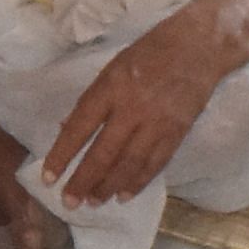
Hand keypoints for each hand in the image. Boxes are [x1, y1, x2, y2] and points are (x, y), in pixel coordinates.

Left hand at [38, 11, 237, 208]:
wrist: (199, 46)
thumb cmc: (150, 52)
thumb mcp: (113, 67)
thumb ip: (93, 99)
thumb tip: (67, 130)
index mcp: (112, 87)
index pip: (79, 127)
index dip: (62, 155)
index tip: (48, 177)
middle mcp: (133, 108)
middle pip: (103, 153)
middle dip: (83, 181)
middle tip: (69, 202)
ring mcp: (157, 123)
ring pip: (128, 164)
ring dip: (108, 187)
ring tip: (93, 202)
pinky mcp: (177, 132)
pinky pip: (154, 164)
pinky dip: (138, 182)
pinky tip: (123, 195)